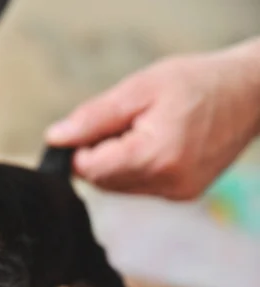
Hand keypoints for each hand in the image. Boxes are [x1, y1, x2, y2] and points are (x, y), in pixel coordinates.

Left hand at [45, 39, 259, 199]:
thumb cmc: (196, 83)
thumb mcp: (138, 90)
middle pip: (102, 181)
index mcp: (155, 157)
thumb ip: (92, 119)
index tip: (93, 126)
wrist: (249, 93)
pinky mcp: (182, 194)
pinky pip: (139, 186)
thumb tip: (55, 139)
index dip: (81, 148)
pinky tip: (154, 143)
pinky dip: (135, 167)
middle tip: (122, 123)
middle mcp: (167, 184)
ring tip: (142, 130)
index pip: (90, 170)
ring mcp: (177, 193)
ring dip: (116, 161)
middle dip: (100, 153)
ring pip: (119, 186)